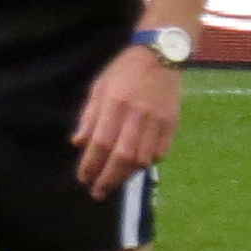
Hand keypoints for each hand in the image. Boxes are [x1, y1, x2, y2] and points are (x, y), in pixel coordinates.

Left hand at [69, 43, 181, 196]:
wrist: (159, 58)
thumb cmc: (122, 72)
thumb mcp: (98, 88)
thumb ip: (89, 117)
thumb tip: (78, 143)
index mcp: (115, 103)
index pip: (101, 142)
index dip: (91, 164)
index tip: (83, 178)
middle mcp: (137, 115)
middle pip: (122, 156)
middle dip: (109, 178)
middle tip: (97, 192)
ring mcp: (157, 121)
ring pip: (142, 158)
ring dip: (126, 175)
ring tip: (113, 182)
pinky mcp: (172, 125)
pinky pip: (159, 152)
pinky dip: (146, 163)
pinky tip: (135, 168)